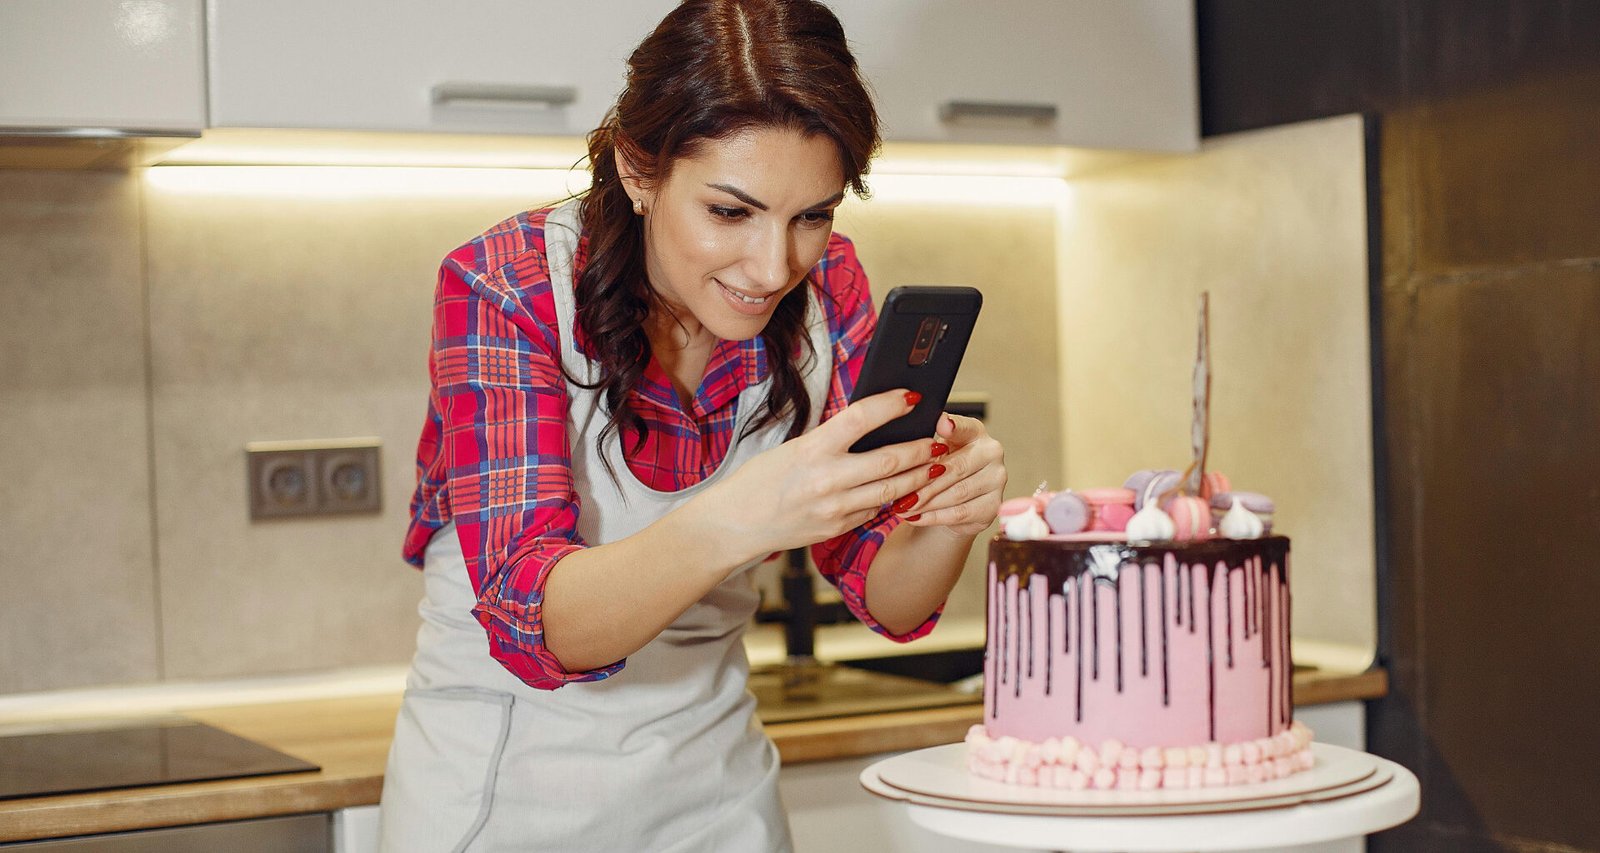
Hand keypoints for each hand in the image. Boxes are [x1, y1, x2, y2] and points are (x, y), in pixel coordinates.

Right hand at [699, 389, 945, 561]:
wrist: (734, 524)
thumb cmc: (759, 480)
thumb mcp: (792, 449)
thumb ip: (830, 440)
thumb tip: (870, 426)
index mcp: (812, 449)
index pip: (861, 418)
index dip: (892, 404)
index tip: (913, 396)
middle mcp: (826, 479)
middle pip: (889, 461)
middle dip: (921, 450)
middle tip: (939, 440)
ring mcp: (834, 509)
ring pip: (891, 491)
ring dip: (918, 477)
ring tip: (935, 466)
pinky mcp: (837, 529)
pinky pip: (874, 511)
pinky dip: (891, 499)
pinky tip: (903, 491)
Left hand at [896, 413, 1005, 536]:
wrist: (954, 500)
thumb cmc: (942, 468)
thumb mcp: (933, 451)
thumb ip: (925, 446)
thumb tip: (909, 447)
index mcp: (975, 432)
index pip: (965, 427)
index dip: (954, 426)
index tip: (941, 425)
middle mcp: (991, 452)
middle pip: (956, 468)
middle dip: (925, 483)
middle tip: (901, 493)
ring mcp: (997, 479)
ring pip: (957, 493)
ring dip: (927, 503)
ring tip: (903, 507)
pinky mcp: (993, 505)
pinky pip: (960, 513)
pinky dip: (934, 517)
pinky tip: (916, 517)